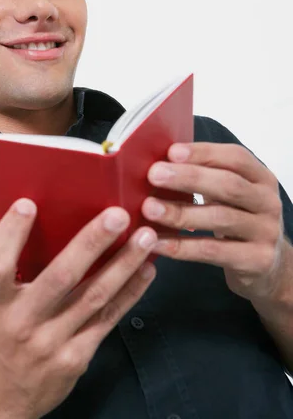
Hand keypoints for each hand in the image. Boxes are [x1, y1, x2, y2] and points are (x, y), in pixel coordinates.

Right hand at [0, 200, 157, 418]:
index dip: (12, 235)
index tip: (28, 204)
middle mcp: (25, 323)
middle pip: (61, 278)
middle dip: (92, 243)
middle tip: (117, 215)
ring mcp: (55, 341)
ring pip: (95, 297)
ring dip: (124, 264)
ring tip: (146, 237)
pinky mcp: (78, 355)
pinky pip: (108, 319)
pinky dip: (130, 292)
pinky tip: (147, 269)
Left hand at [142, 142, 287, 302]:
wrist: (266, 266)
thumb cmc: (236, 221)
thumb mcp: (227, 195)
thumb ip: (204, 176)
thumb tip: (159, 162)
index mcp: (261, 178)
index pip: (235, 157)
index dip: (203, 153)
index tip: (171, 152)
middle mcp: (268, 202)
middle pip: (228, 185)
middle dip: (188, 178)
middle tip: (154, 175)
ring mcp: (266, 232)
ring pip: (220, 218)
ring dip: (180, 212)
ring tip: (149, 209)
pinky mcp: (257, 261)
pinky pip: (213, 251)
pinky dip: (181, 247)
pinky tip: (157, 242)